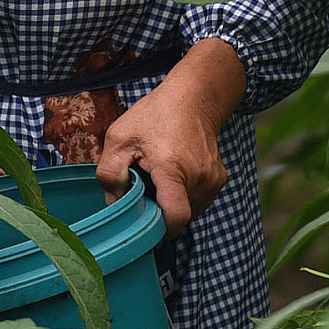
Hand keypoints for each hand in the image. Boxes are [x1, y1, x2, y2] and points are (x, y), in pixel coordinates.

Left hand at [95, 38, 246, 228]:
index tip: (143, 224)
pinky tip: (173, 176)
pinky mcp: (218, 179)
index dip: (158, 229)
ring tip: (159, 179)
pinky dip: (184, 196)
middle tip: (145, 190)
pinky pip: (198, 201)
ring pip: (190, 211)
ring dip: (172, 204)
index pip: (175, 218)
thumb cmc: (155, 115)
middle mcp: (199, 178)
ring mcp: (212, 180)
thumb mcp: (119, 137)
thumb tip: (113, 203)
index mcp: (174, 168)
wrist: (194, 98)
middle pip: (179, 217)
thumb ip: (110, 173)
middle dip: (159, 212)